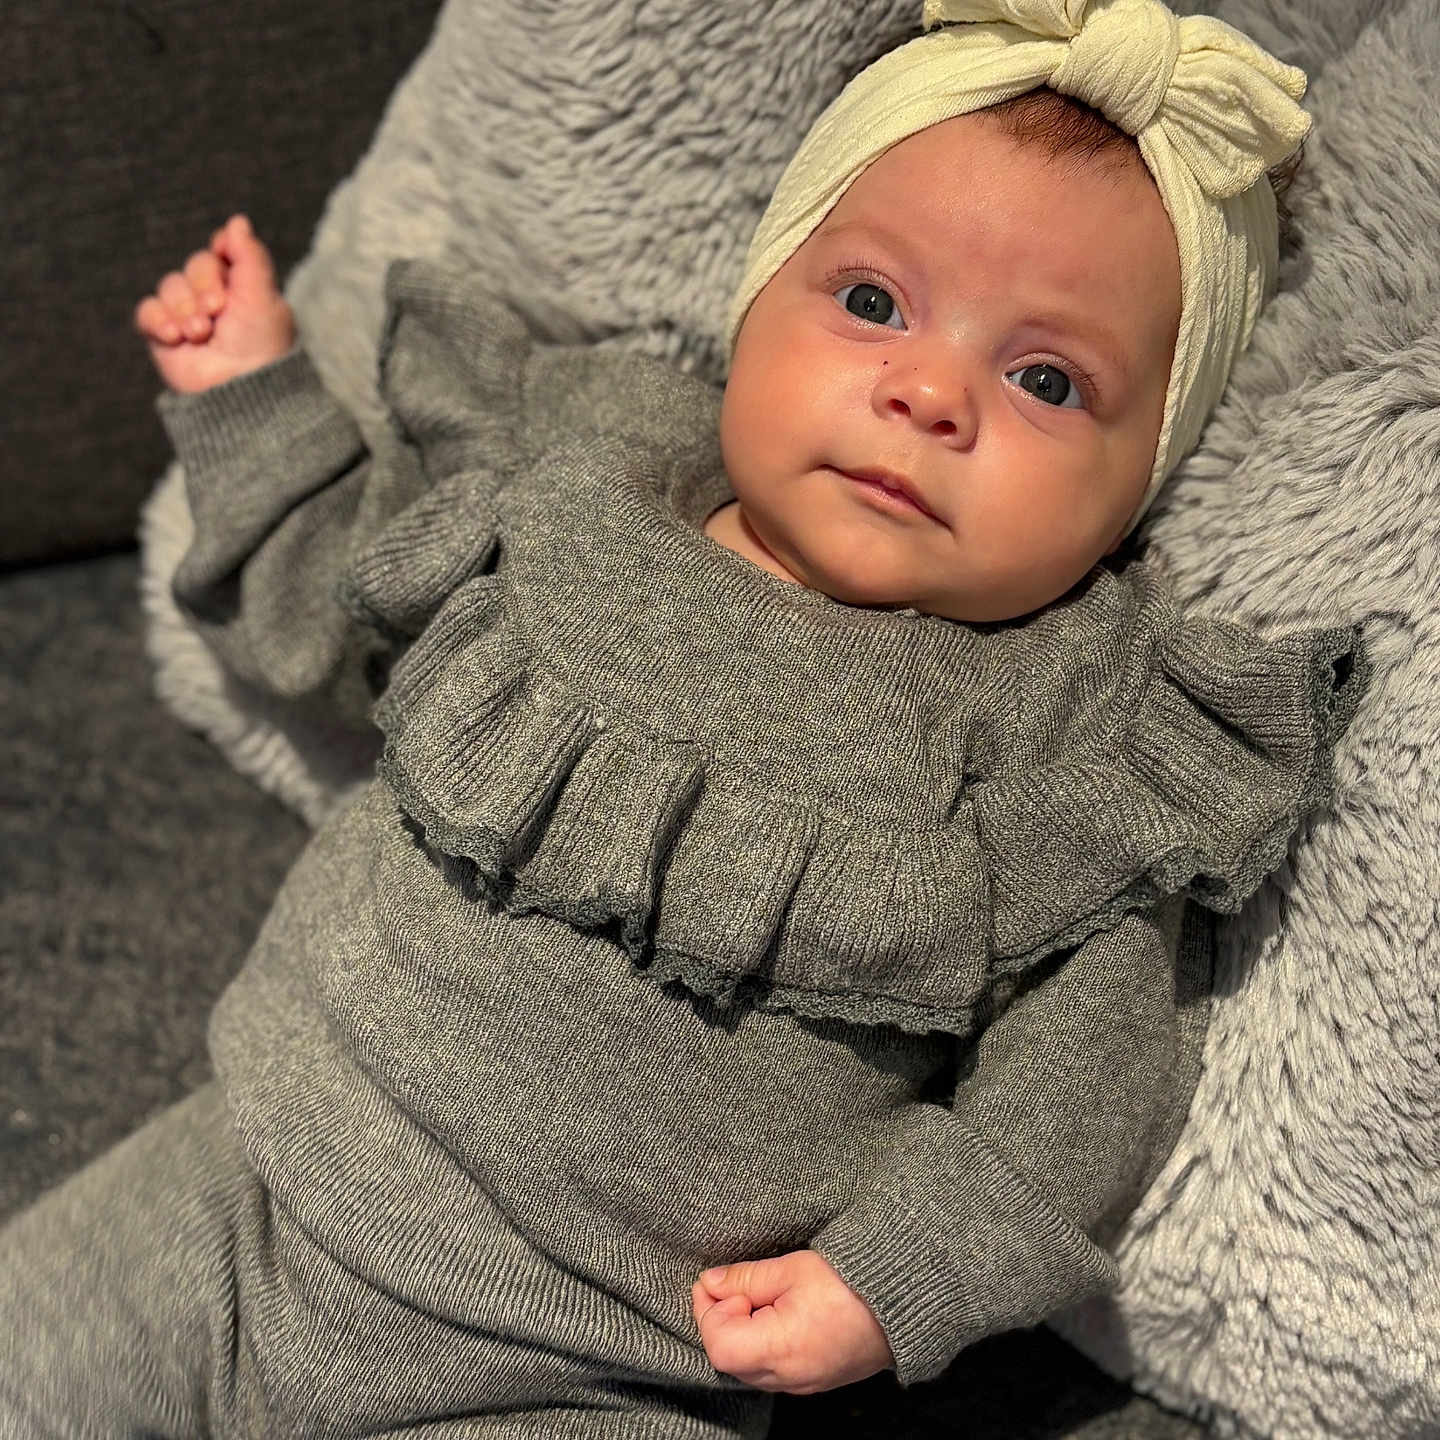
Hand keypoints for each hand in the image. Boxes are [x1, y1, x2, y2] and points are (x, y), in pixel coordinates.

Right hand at [134, 214, 294, 392]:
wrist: (240, 389)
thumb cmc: (261, 345)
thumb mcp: (262, 296)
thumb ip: (249, 256)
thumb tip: (237, 220)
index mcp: (244, 288)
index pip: (221, 251)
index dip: (222, 258)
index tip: (230, 271)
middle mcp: (215, 299)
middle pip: (195, 264)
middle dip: (203, 286)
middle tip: (217, 311)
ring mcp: (188, 317)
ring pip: (170, 286)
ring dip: (184, 308)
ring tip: (201, 333)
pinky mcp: (165, 336)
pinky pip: (147, 311)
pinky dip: (158, 320)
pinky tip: (174, 337)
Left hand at [691, 1248, 895, 1394]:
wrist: (900, 1304)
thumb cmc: (850, 1283)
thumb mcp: (792, 1269)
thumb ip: (746, 1278)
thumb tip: (710, 1282)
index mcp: (780, 1349)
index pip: (718, 1344)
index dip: (710, 1311)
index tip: (722, 1283)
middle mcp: (788, 1377)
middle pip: (728, 1358)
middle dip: (721, 1319)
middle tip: (739, 1286)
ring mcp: (801, 1384)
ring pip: (747, 1367)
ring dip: (741, 1332)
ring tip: (762, 1298)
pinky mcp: (813, 1381)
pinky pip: (770, 1371)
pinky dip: (761, 1344)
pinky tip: (776, 1315)